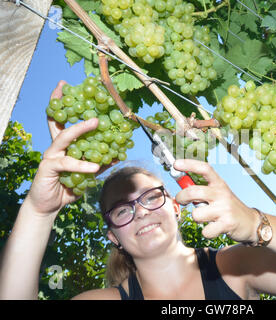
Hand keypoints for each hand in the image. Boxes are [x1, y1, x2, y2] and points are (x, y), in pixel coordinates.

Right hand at [26, 81, 100, 215]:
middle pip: (59, 121)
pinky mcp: (48, 168)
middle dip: (69, 106)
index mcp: (64, 145)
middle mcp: (56, 147)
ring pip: (64, 137)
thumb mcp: (87, 174)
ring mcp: (51, 155)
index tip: (64, 84)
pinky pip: (67, 163)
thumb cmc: (67, 186)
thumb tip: (119, 155)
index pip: (62, 120)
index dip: (62, 103)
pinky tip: (95, 167)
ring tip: (96, 123)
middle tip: (86, 92)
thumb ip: (100, 162)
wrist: (49, 205)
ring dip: (80, 129)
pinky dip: (82, 165)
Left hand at [173, 159, 258, 242]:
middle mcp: (222, 193)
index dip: (189, 164)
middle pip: (194, 192)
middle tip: (181, 200)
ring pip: (196, 214)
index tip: (176, 164)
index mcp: (219, 183)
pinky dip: (207, 232)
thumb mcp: (218, 193)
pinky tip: (214, 228)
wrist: (251, 223)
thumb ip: (202, 189)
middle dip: (182, 197)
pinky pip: (205, 231)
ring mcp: (224, 209)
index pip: (204, 168)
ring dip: (197, 218)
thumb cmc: (228, 207)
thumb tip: (181, 183)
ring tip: (206, 217)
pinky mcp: (227, 224)